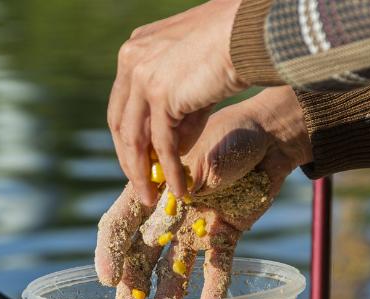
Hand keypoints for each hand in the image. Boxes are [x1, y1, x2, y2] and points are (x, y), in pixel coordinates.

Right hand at [96, 87, 311, 298]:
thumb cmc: (232, 136)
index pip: (121, 222)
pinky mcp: (223, 236)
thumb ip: (194, 179)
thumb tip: (189, 196)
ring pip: (174, 269)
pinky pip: (216, 269)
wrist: (270, 138)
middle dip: (132, 286)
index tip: (107, 278)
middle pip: (142, 255)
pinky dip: (213, 292)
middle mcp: (168, 213)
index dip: (110, 250)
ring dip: (167, 297)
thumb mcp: (206, 154)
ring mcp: (194, 228)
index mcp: (152, 188)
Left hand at [108, 0, 248, 206]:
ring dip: (142, 173)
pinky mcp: (160, 93)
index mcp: (136, 50)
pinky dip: (170, 170)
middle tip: (141, 186)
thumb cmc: (234, 43)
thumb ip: (181, 107)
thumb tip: (176, 147)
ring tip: (151, 198)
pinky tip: (178, 187)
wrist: (249, 30)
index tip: (139, 160)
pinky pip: (162, 143)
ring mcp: (142, 76)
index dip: (129, 136)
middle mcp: (132, 60)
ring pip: (134, 138)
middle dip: (130, 159)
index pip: (123, 104)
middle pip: (120, 122)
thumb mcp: (196, 76)